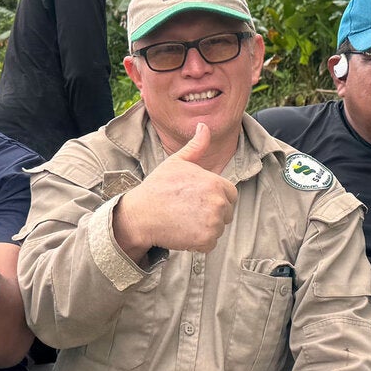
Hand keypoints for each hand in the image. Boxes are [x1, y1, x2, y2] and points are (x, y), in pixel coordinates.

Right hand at [116, 123, 237, 255]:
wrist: (140, 214)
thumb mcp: (177, 162)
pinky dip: (198, 242)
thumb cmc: (158, 187)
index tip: (196, 198)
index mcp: (215, 183)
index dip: (214, 197)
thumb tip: (204, 126)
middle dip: (211, 213)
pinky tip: (183, 232)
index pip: (230, 194)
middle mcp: (218, 203)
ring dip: (205, 228)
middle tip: (187, 210)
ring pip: (218, 228)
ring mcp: (213, 223)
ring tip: (184, 220)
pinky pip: (209, 244)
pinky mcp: (205, 241)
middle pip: (226, 212)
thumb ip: (196, 146)